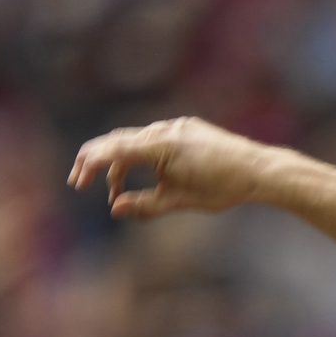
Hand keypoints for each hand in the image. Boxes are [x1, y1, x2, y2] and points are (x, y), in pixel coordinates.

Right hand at [67, 117, 281, 220]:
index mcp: (160, 145)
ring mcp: (176, 127)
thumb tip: (115, 209)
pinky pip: (154, 139)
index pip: (114, 151)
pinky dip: (141, 156)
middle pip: (118, 141)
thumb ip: (145, 205)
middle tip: (78, 181)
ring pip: (136, 141)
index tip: (77, 182)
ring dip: (120, 164)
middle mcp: (165, 130)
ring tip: (115, 192)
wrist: (258, 170)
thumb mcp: (180, 201)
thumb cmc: (222, 188)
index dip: (91, 165)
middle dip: (96, 162)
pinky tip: (143, 175)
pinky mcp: (186, 129)